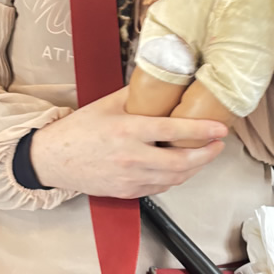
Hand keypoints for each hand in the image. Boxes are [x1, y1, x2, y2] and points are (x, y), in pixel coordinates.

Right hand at [30, 88, 227, 198]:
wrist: (53, 160)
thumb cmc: (79, 129)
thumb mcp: (106, 104)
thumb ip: (136, 95)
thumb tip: (161, 81)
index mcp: (128, 131)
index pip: (173, 130)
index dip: (201, 130)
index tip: (221, 128)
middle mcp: (132, 157)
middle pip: (181, 161)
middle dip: (206, 154)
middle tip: (218, 144)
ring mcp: (130, 178)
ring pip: (174, 178)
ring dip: (195, 168)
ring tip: (204, 155)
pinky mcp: (127, 192)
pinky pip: (160, 188)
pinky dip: (175, 178)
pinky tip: (181, 167)